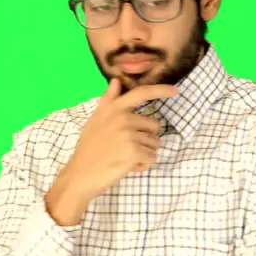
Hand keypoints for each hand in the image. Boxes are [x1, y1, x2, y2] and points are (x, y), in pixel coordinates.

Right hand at [46, 79, 177, 225]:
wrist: (80, 174)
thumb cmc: (88, 148)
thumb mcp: (95, 120)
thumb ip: (107, 100)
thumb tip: (116, 81)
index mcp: (114, 109)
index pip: (141, 93)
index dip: (161, 90)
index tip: (175, 91)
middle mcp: (122, 118)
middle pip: (153, 126)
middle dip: (145, 139)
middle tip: (126, 148)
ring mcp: (128, 135)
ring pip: (154, 144)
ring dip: (143, 154)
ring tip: (124, 158)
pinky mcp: (133, 152)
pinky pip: (152, 158)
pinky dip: (143, 165)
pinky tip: (127, 167)